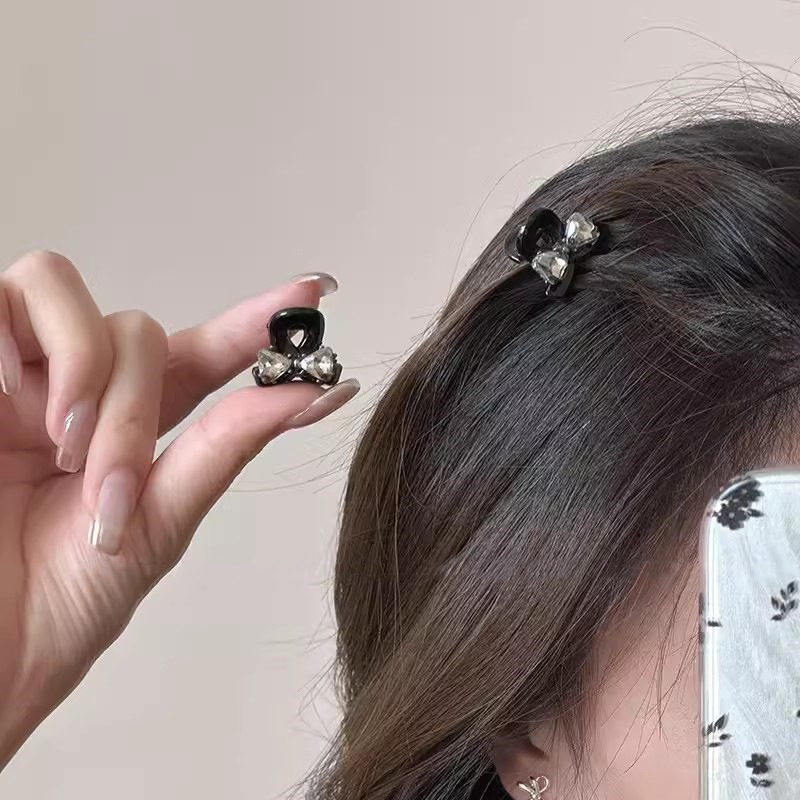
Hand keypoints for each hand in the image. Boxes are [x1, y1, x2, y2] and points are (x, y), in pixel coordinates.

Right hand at [0, 252, 356, 766]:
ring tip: (63, 444)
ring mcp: (22, 376)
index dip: (254, 321)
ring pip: (67, 294)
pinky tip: (16, 399)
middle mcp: (82, 390)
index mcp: (136, 426)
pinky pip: (3, 299)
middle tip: (113, 486)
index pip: (203, 355)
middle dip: (134, 409)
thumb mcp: (160, 522)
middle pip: (137, 332)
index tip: (311, 293)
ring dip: (84, 369)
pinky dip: (22, 342)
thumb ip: (228, 446)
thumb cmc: (61, 604)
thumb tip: (314, 392)